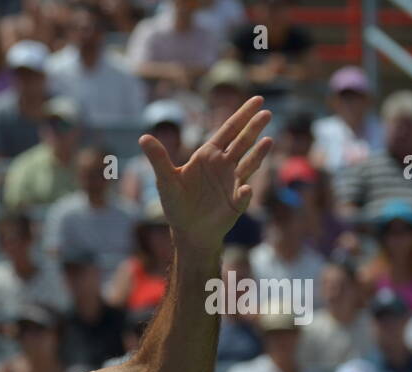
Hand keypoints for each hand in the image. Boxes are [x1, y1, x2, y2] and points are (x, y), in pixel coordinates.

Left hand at [140, 95, 272, 253]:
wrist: (188, 231)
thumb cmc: (176, 204)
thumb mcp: (165, 180)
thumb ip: (158, 159)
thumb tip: (143, 137)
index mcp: (208, 155)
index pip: (228, 130)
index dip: (242, 115)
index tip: (258, 100)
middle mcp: (224, 165)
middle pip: (242, 142)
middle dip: (254, 127)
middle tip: (267, 112)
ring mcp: (233, 182)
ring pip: (249, 163)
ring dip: (259, 153)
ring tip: (268, 140)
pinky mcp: (237, 201)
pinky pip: (243, 195)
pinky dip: (244, 192)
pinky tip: (245, 189)